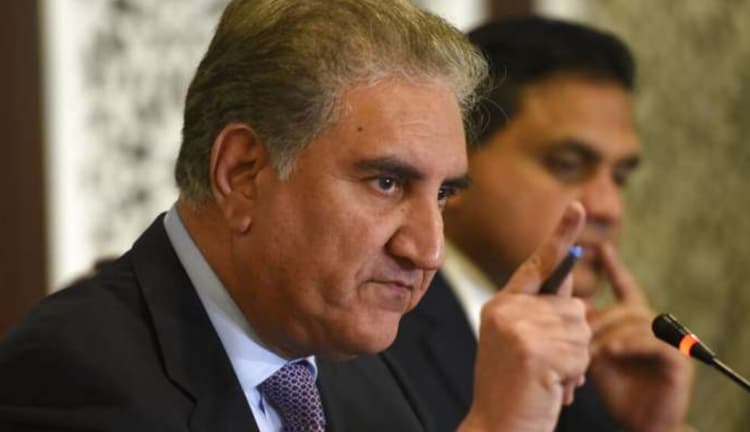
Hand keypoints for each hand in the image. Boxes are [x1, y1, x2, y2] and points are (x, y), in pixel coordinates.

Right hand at [459, 202, 590, 431]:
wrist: (497, 429)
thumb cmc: (516, 391)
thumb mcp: (523, 344)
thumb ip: (543, 315)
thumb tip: (575, 290)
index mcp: (501, 306)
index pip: (537, 265)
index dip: (561, 235)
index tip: (580, 206)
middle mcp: (506, 310)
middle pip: (572, 306)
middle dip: (573, 340)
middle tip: (547, 367)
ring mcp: (518, 328)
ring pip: (581, 329)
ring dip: (575, 360)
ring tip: (546, 378)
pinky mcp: (534, 350)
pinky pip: (581, 353)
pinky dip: (575, 375)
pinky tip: (549, 387)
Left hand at [588, 243, 692, 431]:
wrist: (635, 422)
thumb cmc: (613, 388)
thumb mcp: (586, 353)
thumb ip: (577, 328)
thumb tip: (555, 301)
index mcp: (631, 321)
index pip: (625, 286)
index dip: (614, 267)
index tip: (602, 247)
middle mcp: (652, 326)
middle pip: (625, 306)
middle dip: (598, 320)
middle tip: (577, 335)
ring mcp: (667, 342)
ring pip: (636, 322)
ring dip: (609, 334)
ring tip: (590, 351)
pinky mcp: (676, 362)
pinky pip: (653, 343)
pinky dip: (629, 345)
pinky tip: (610, 351)